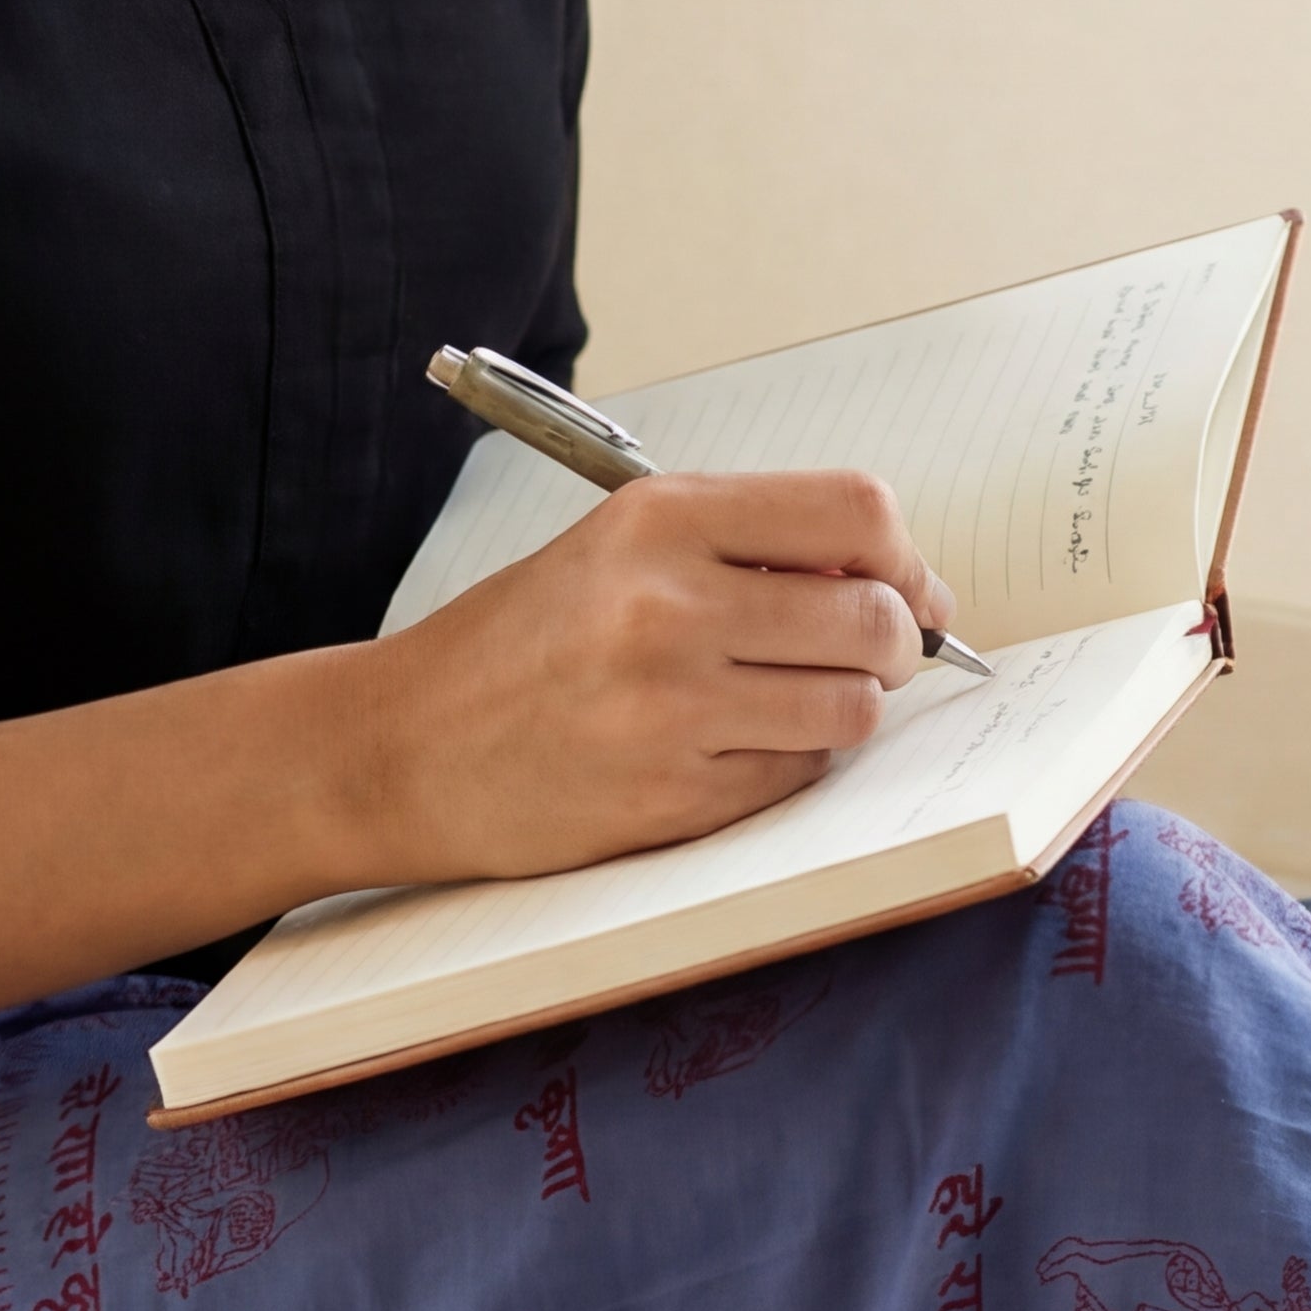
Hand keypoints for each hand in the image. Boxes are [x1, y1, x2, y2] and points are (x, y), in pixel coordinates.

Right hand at [352, 470, 961, 887]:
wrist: (400, 746)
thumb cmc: (520, 643)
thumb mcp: (618, 550)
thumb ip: (744, 547)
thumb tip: (891, 583)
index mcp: (659, 520)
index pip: (856, 513)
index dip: (907, 558)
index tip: (909, 589)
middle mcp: (668, 607)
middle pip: (873, 619)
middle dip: (896, 644)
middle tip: (873, 656)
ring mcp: (670, 710)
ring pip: (852, 709)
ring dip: (848, 709)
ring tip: (795, 702)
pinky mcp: (670, 798)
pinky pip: (797, 776)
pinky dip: (792, 763)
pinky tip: (738, 747)